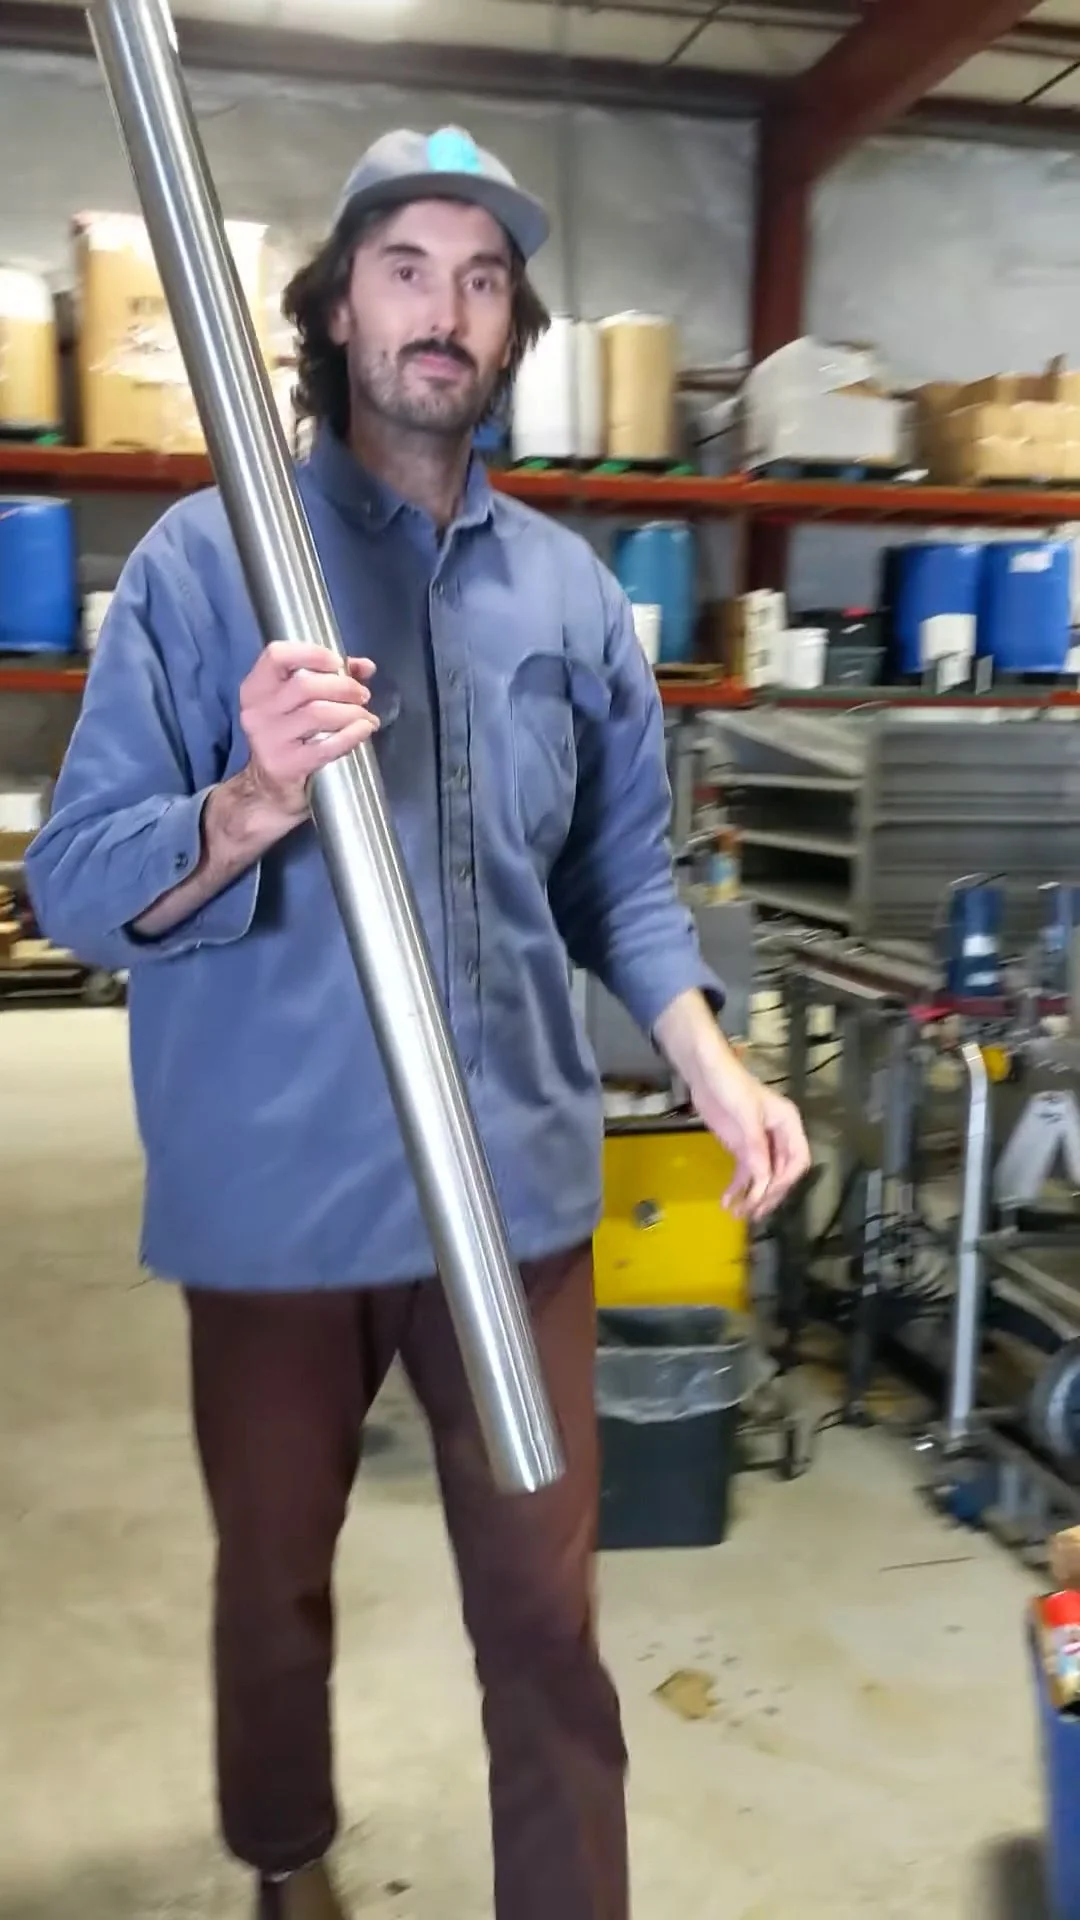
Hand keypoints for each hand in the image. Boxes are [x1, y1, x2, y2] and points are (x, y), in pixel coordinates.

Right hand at [238, 641, 378, 822]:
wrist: (267, 789)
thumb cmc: (288, 737)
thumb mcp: (298, 704)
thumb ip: (330, 678)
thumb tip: (364, 666)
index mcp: (256, 688)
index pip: (277, 655)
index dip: (312, 653)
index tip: (337, 664)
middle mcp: (257, 711)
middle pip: (306, 685)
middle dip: (344, 687)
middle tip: (362, 695)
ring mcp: (269, 739)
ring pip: (318, 713)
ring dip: (352, 712)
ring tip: (365, 716)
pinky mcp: (286, 765)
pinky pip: (326, 746)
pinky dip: (352, 735)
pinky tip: (363, 731)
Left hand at [689, 1056, 810, 1221]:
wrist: (704, 1071)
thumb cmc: (730, 1085)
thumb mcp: (746, 1114)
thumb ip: (756, 1147)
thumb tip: (764, 1180)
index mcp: (788, 1125)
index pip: (798, 1161)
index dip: (785, 1181)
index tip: (767, 1194)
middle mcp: (779, 1137)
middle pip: (781, 1174)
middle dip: (769, 1194)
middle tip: (754, 1213)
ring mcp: (759, 1144)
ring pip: (763, 1177)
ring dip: (753, 1196)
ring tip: (739, 1214)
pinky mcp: (741, 1147)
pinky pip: (745, 1173)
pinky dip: (738, 1188)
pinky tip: (728, 1201)